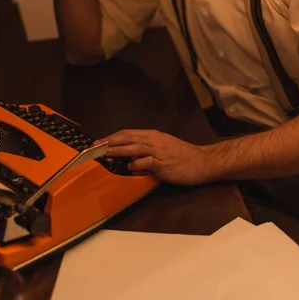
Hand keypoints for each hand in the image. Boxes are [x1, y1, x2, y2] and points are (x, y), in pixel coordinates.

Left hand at [95, 129, 211, 185]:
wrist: (202, 161)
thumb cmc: (183, 156)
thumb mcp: (163, 148)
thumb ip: (146, 152)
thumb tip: (130, 158)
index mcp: (152, 136)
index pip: (128, 133)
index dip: (113, 136)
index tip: (100, 141)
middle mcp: (154, 141)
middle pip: (129, 137)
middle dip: (111, 141)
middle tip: (96, 145)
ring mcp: (159, 152)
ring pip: (135, 147)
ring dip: (119, 149)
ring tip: (106, 152)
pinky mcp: (164, 164)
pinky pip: (148, 162)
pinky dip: (138, 163)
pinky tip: (130, 166)